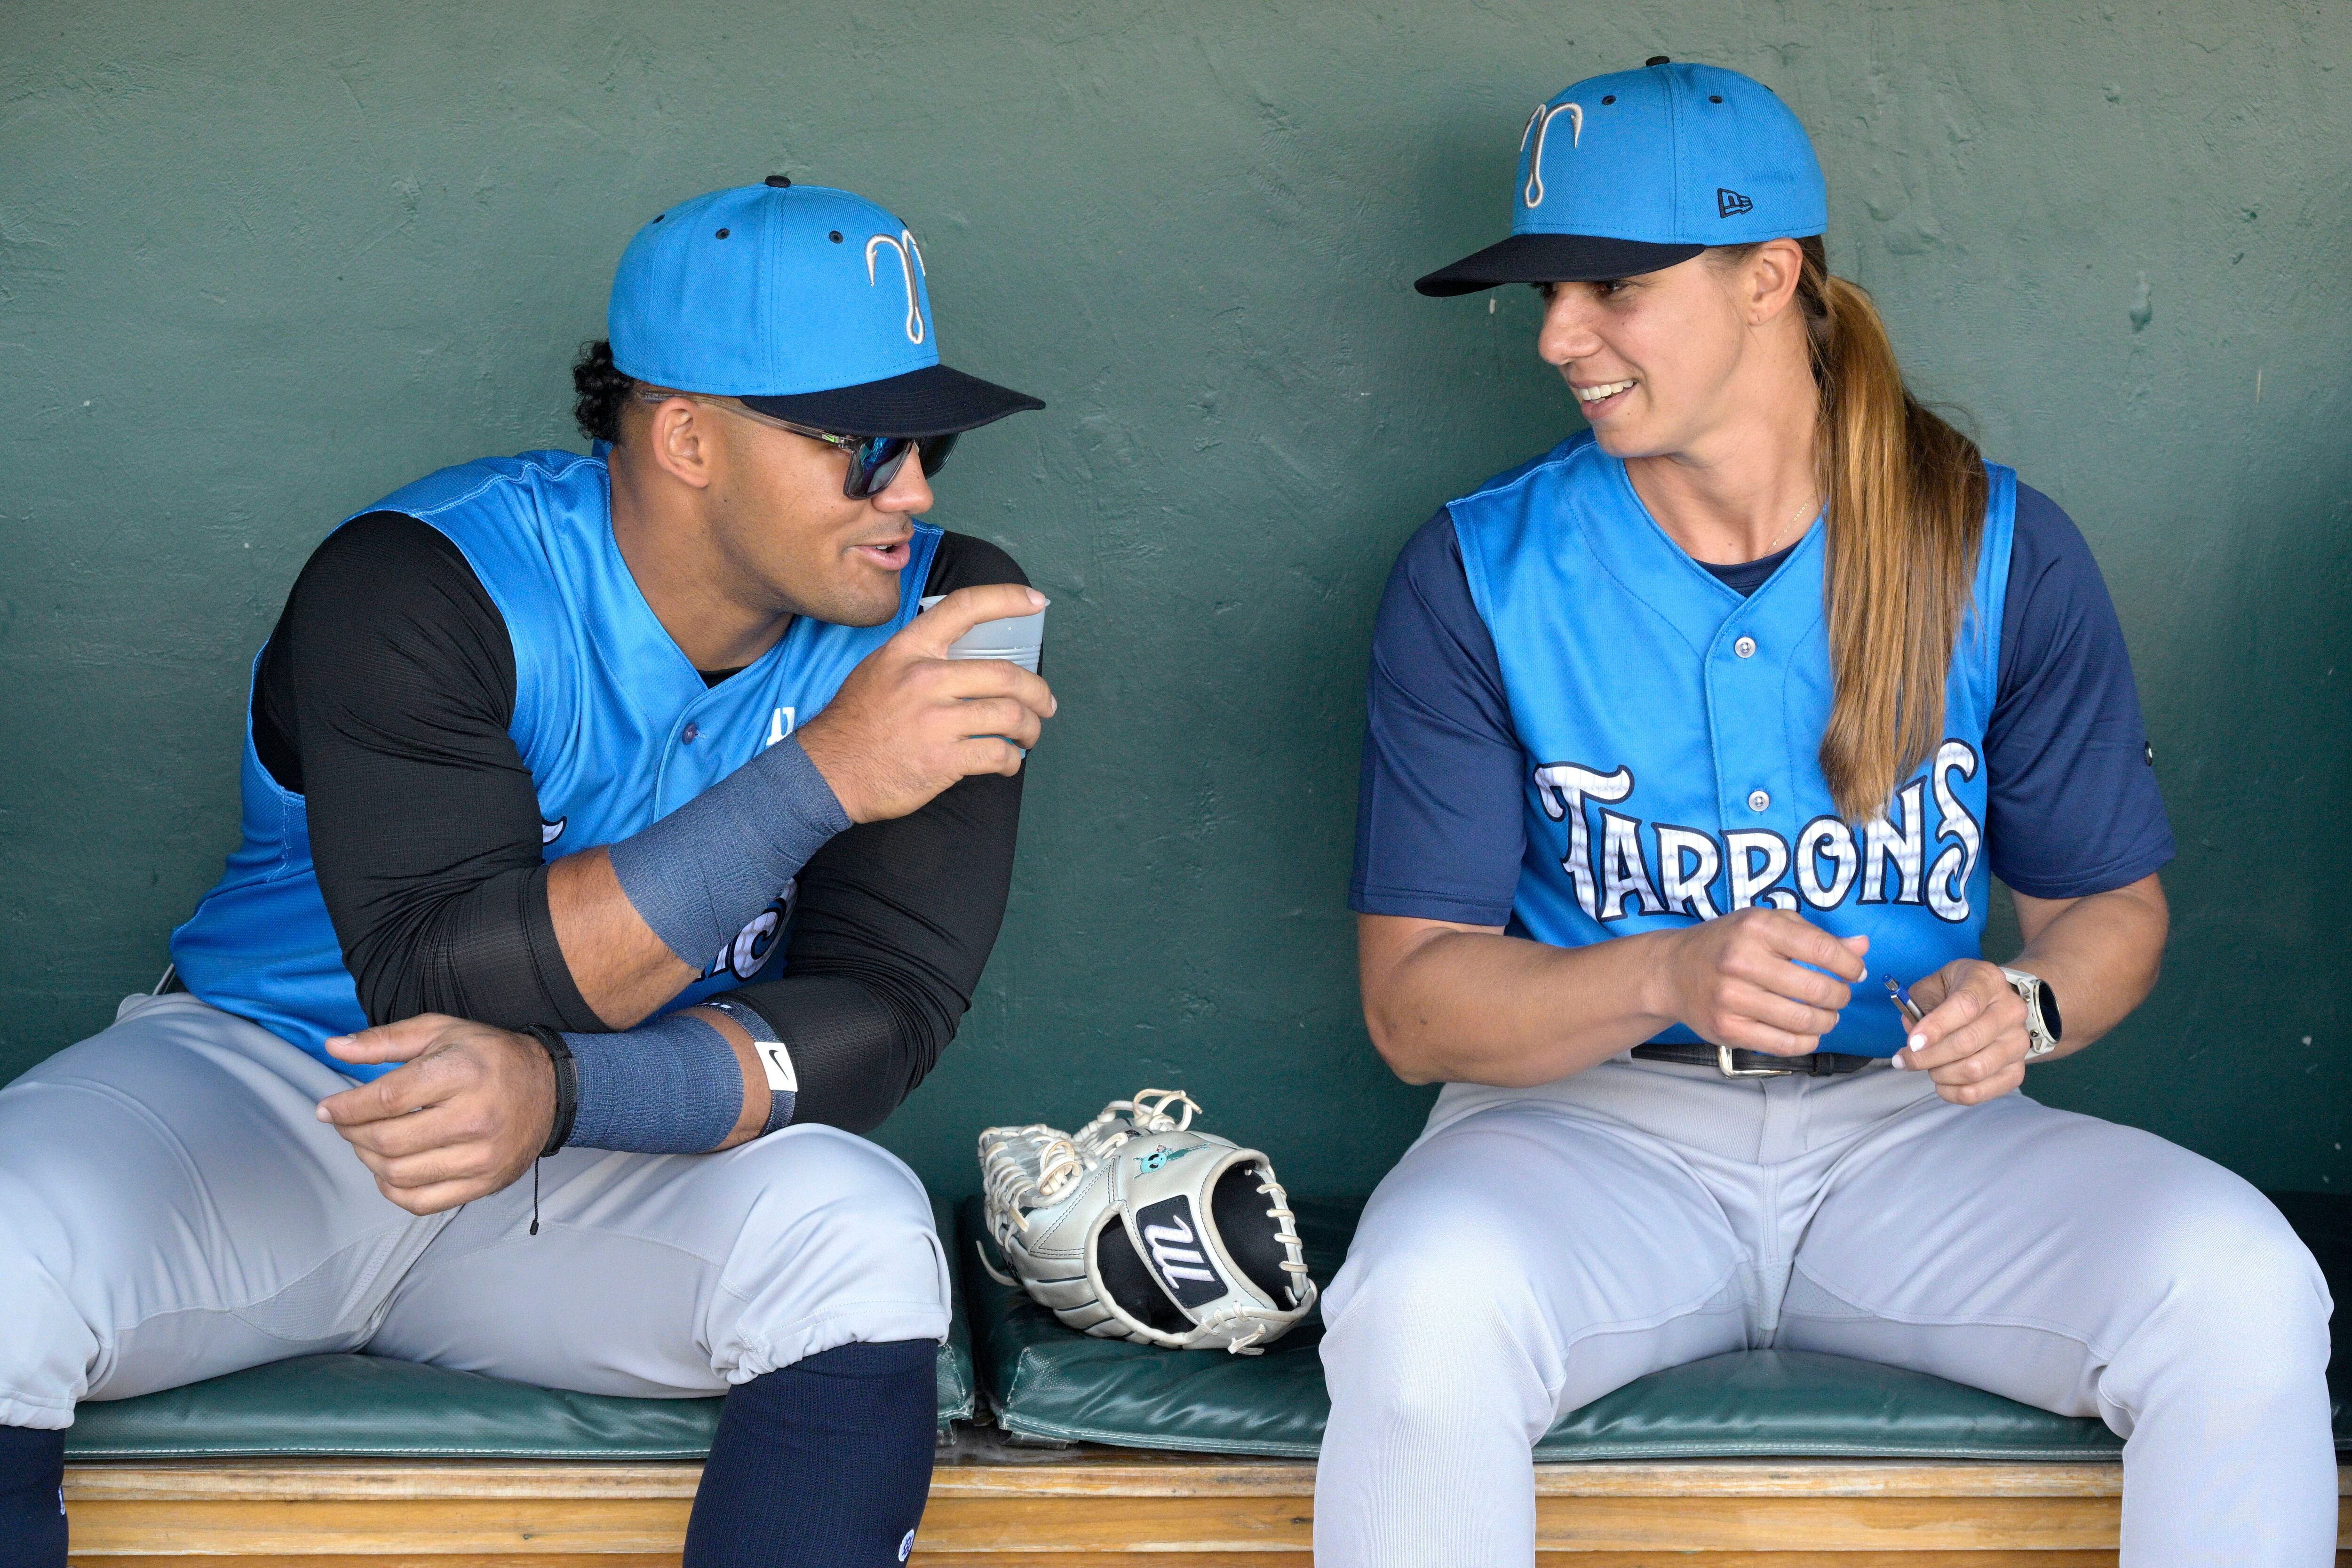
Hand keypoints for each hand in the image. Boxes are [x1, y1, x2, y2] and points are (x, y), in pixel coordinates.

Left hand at [316, 1015, 553, 1214]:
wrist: (551, 1089)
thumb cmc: (489, 1057)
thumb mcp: (441, 1032)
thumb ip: (385, 1040)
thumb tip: (333, 1049)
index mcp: (462, 1072)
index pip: (387, 1098)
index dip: (346, 1107)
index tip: (327, 1108)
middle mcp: (474, 1117)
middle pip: (387, 1139)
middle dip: (352, 1133)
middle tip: (345, 1122)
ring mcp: (482, 1156)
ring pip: (398, 1173)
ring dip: (368, 1160)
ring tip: (367, 1142)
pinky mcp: (485, 1183)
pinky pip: (422, 1202)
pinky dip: (392, 1190)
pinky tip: (389, 1170)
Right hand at [796, 583, 1056, 822]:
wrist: (828, 772)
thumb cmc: (855, 722)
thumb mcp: (879, 670)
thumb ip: (919, 658)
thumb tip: (964, 659)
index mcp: (910, 651)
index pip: (965, 608)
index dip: (1007, 599)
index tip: (1036, 602)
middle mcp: (925, 679)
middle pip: (1006, 675)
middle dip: (1038, 693)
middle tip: (1045, 704)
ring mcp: (935, 720)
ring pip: (1009, 716)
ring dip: (1030, 729)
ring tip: (1029, 736)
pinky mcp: (943, 759)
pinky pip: (997, 754)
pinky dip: (1012, 760)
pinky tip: (1008, 762)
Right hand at [1651, 909, 1868, 1055]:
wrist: (1672, 971)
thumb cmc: (1727, 944)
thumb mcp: (1767, 925)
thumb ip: (1814, 935)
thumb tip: (1862, 947)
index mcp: (1757, 927)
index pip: (1821, 949)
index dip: (1849, 965)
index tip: (1855, 972)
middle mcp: (1741, 960)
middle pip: (1817, 989)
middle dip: (1840, 996)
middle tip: (1839, 996)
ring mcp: (1731, 997)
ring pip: (1803, 1021)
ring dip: (1827, 1021)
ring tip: (1826, 1016)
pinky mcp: (1727, 1028)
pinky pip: (1783, 1044)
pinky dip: (1806, 1041)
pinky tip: (1808, 1032)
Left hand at [1892, 960, 2029, 1104]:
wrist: (1994, 1003)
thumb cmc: (1958, 992)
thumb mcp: (1935, 984)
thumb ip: (1918, 1004)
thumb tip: (1913, 1035)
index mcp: (1988, 981)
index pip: (1966, 1006)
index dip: (1936, 1027)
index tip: (1912, 1043)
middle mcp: (2011, 1011)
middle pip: (1969, 1042)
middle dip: (1928, 1056)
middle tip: (1906, 1059)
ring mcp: (2018, 1042)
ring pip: (1976, 1069)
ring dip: (1941, 1074)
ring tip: (1928, 1068)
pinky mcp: (2017, 1069)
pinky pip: (1985, 1090)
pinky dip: (1956, 1093)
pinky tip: (1942, 1084)